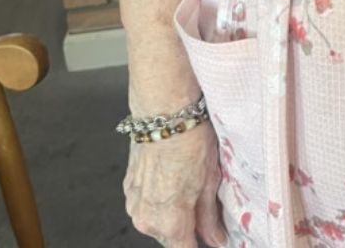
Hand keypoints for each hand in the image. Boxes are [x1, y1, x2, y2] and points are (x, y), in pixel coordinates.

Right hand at [123, 122, 227, 246]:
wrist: (163, 110)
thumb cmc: (191, 139)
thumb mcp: (210, 179)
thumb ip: (210, 217)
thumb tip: (217, 239)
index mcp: (170, 222)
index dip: (200, 243)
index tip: (212, 235)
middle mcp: (146, 219)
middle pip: (172, 237)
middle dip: (189, 226)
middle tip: (204, 199)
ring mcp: (134, 204)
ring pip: (159, 221)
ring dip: (174, 211)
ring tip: (188, 182)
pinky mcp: (128, 188)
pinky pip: (147, 204)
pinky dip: (160, 197)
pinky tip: (173, 175)